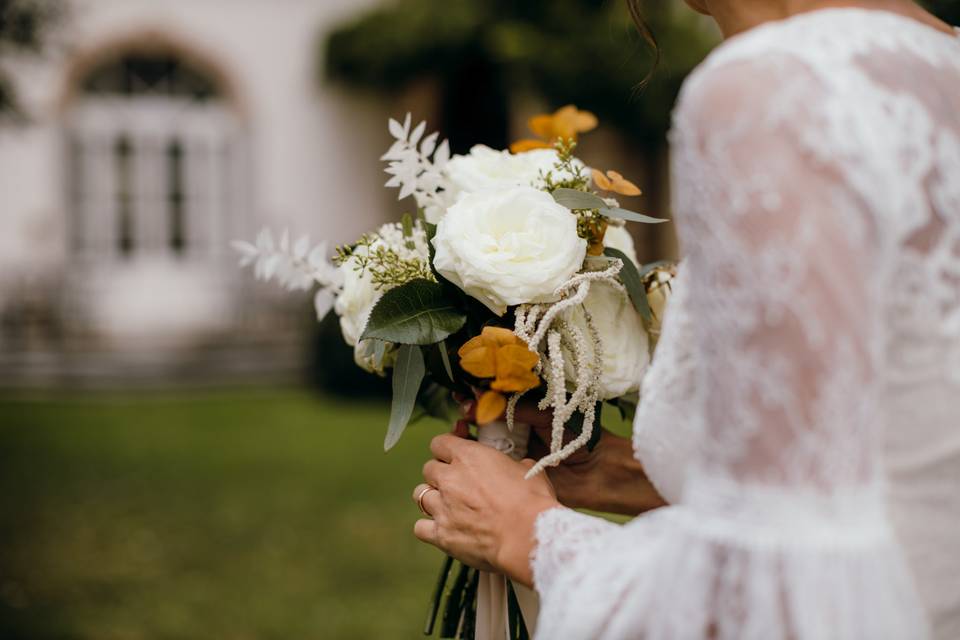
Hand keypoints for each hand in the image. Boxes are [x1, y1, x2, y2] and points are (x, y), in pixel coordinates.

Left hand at [412, 433, 559, 587]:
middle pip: (429, 469)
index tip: (454, 455)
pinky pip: (420, 527)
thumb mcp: (528, 471)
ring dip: (432, 498)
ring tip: (446, 506)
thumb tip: (518, 467)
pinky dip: (428, 527)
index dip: (447, 449)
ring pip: (420, 495)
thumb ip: (513, 466)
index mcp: (469, 457)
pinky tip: (442, 528)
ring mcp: (442, 507)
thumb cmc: (531, 502)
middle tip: (456, 483)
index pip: (440, 442)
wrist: (527, 536)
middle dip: (440, 474)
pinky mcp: (441, 534)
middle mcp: (450, 479)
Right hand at [461, 398, 666, 515]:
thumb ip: (518, 408)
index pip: (492, 403)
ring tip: (462, 429)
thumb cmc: (578, 437)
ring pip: (478, 445)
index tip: (464, 393)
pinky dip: (474, 461)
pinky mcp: (510, 476)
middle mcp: (513, 434)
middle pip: (480, 423)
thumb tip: (484, 402)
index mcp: (523, 416)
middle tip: (461, 411)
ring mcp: (509, 456)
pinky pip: (487, 469)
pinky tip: (467, 452)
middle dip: (467, 416)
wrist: (598, 471)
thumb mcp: (547, 415)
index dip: (477, 398)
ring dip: (466, 436)